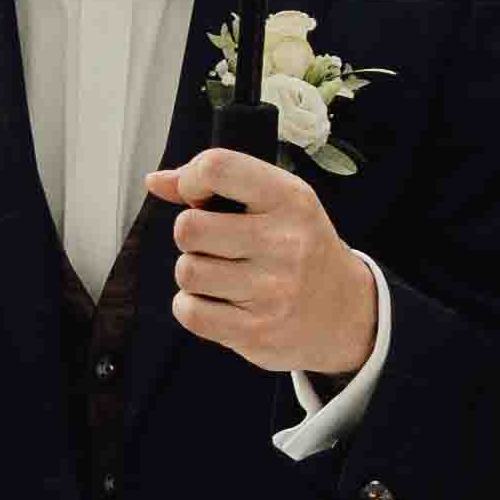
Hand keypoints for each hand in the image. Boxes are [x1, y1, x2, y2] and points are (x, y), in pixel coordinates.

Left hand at [147, 147, 381, 374]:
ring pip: (187, 271)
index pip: (218, 168)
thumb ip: (216, 186)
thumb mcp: (275, 203)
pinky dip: (192, 306)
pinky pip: (189, 311)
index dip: (191, 179)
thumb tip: (154, 182)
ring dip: (194, 273)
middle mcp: (286, 242)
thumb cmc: (298, 247)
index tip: (199, 196)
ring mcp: (273, 290)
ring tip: (221, 275)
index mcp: (290, 199)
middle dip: (191, 235)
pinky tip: (218, 302)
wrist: (345, 312)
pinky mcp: (257, 331)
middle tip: (215, 244)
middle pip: (188, 228)